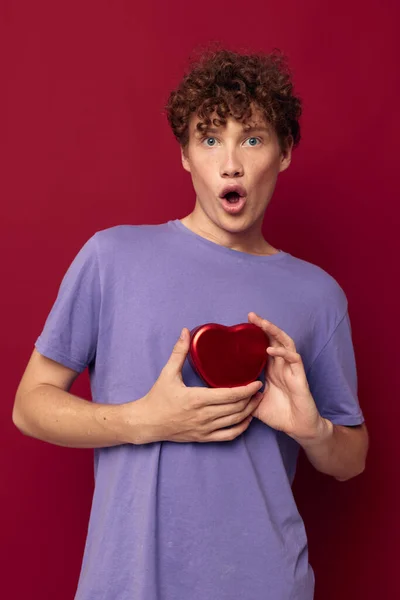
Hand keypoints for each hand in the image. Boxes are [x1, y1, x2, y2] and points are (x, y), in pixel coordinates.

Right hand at [131, 328, 263, 443]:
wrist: (147, 422)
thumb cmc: (157, 397)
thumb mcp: (167, 373)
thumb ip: (179, 352)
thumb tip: (186, 332)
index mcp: (196, 399)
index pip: (229, 396)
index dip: (246, 390)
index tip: (257, 382)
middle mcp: (203, 416)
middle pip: (236, 409)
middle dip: (252, 399)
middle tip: (261, 388)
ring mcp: (204, 429)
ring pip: (234, 422)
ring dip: (249, 411)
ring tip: (258, 400)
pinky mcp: (204, 438)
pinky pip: (228, 436)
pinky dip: (241, 428)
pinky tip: (247, 419)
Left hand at [247, 312, 324, 440]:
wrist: (298, 428)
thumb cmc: (279, 415)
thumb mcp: (254, 404)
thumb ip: (242, 397)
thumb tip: (225, 393)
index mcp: (271, 370)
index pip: (263, 346)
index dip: (255, 334)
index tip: (242, 324)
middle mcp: (281, 366)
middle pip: (274, 339)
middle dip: (264, 326)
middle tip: (251, 316)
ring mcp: (291, 369)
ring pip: (285, 343)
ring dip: (274, 332)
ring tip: (262, 323)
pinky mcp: (300, 376)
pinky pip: (294, 358)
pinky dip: (283, 352)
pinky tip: (271, 349)